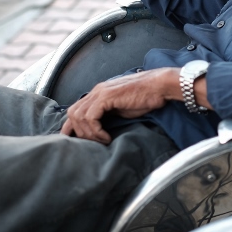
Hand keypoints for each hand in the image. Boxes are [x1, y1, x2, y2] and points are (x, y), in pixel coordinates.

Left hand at [60, 68, 180, 143]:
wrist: (159, 86)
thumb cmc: (146, 98)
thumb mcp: (122, 109)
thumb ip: (109, 115)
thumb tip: (99, 130)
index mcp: (98, 93)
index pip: (75, 110)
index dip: (71, 127)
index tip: (76, 142)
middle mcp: (96, 91)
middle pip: (72, 113)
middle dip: (78, 132)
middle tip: (93, 144)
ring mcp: (100, 92)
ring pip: (79, 116)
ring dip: (88, 133)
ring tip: (102, 141)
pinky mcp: (106, 96)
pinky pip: (90, 117)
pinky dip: (96, 131)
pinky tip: (107, 137)